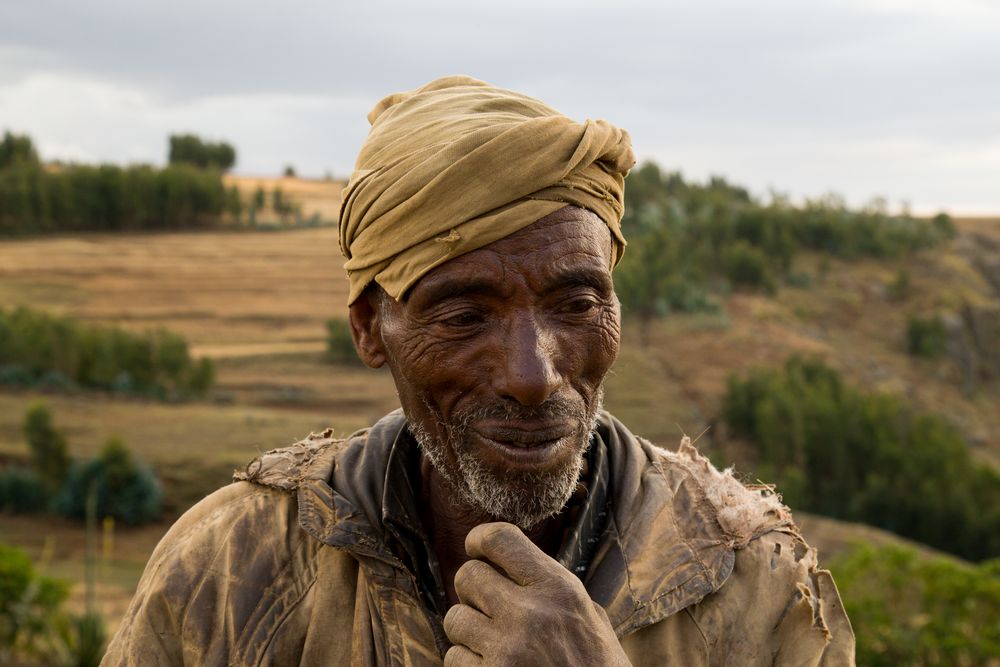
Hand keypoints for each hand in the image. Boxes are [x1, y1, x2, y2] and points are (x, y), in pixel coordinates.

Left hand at [443, 522, 630, 665]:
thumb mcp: (590, 619)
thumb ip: (552, 589)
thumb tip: (514, 563)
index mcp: (559, 589)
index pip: (500, 539)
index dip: (480, 539)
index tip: (477, 548)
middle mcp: (531, 614)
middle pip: (467, 575)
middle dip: (473, 589)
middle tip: (487, 604)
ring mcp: (508, 650)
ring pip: (454, 618)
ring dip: (468, 629)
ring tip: (492, 640)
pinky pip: (454, 657)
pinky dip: (467, 662)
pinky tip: (492, 666)